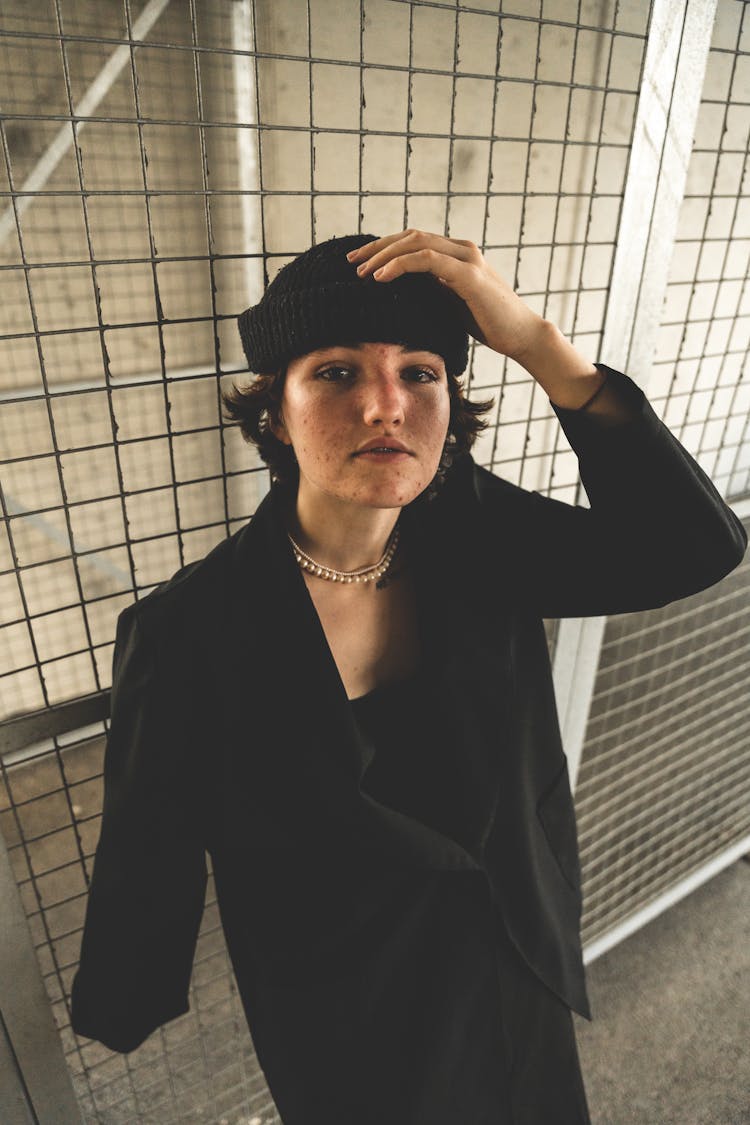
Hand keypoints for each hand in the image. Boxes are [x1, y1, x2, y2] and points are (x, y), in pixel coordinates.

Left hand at [346, 229, 543, 362]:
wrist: (520, 335)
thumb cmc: (487, 323)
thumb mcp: (450, 303)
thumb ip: (429, 290)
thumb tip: (397, 292)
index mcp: (455, 254)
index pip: (412, 241)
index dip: (383, 248)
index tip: (358, 263)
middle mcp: (460, 249)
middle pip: (409, 236)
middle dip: (377, 248)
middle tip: (351, 262)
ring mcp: (467, 258)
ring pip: (416, 243)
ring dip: (384, 255)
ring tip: (362, 273)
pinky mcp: (470, 274)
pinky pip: (428, 261)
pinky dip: (401, 265)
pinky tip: (381, 278)